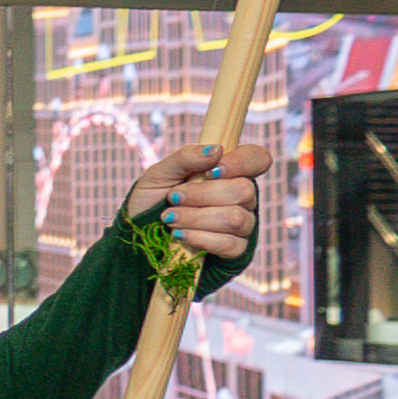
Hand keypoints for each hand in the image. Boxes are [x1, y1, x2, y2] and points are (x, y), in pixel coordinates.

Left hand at [133, 140, 266, 267]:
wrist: (140, 234)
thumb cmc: (154, 198)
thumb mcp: (160, 173)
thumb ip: (186, 157)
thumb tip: (215, 149)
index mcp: (229, 170)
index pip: (257, 158)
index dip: (241, 163)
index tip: (211, 171)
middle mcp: (242, 195)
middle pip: (244, 191)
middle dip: (201, 195)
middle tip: (173, 197)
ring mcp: (243, 223)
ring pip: (236, 219)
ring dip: (195, 218)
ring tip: (170, 217)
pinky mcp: (236, 249)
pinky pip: (230, 244)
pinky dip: (199, 238)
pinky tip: (180, 234)